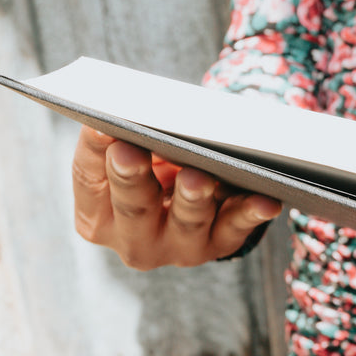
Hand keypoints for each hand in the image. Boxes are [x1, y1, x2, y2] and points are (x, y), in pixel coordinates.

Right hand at [71, 126, 279, 269]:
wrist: (195, 203)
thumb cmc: (154, 167)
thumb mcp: (134, 152)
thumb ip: (125, 136)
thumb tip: (126, 108)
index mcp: (97, 215)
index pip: (89, 180)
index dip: (92, 152)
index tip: (96, 124)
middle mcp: (133, 240)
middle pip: (133, 207)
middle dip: (132, 178)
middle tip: (131, 150)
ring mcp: (178, 248)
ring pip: (186, 223)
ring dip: (192, 199)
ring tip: (198, 178)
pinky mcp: (219, 246)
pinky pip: (237, 230)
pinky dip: (251, 214)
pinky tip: (266, 200)